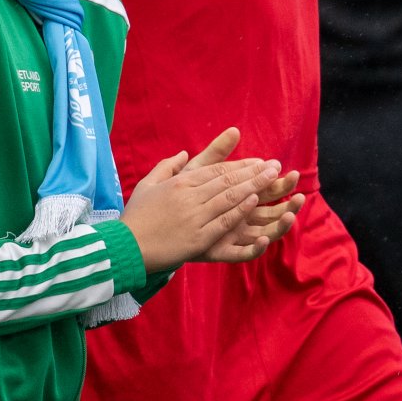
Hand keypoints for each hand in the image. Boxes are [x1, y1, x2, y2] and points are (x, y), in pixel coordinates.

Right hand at [121, 127, 283, 273]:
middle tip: (275, 166)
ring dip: (253, 187)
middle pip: (228, 180)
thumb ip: (167, 166)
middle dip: (254, 172)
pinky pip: (223, 222)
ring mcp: (195, 217)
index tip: (259, 161)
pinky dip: (240, 211)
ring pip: (229, 198)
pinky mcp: (197, 239)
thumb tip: (183, 154)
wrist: (126, 246)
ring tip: (273, 180)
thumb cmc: (136, 215)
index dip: (241, 165)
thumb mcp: (148, 184)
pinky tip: (254, 202)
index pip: (217, 170)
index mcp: (181, 182)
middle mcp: (190, 196)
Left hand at [181, 128, 303, 261]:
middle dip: (288, 204)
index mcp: (239, 199)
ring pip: (265, 233)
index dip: (277, 182)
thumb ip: (217, 153)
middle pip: (272, 212)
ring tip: (290, 215)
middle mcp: (241, 218)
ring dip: (280, 226)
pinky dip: (255, 248)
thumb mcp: (198, 171)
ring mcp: (234, 236)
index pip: (265, 189)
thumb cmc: (182, 195)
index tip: (288, 171)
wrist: (161, 224)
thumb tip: (235, 130)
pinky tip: (263, 240)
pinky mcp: (223, 251)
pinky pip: (243, 253)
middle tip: (301, 196)